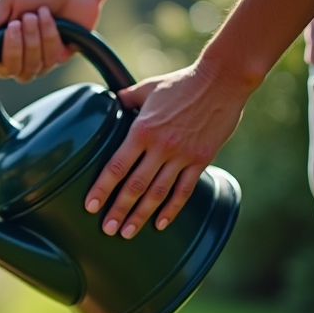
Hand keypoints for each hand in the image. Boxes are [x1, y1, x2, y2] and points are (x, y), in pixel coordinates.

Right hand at [0, 0, 100, 82]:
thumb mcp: (8, 2)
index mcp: (0, 46)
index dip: (6, 50)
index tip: (11, 26)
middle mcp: (18, 58)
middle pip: (14, 71)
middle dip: (23, 43)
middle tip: (27, 17)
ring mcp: (39, 62)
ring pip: (33, 66)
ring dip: (37, 37)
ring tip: (40, 13)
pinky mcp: (58, 59)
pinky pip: (51, 58)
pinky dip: (51, 34)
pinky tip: (51, 18)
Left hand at [85, 62, 250, 237]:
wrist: (222, 79)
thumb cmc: (182, 82)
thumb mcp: (148, 88)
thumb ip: (127, 98)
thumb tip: (112, 100)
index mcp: (142, 130)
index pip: (117, 166)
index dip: (102, 188)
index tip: (91, 206)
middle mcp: (160, 147)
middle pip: (134, 186)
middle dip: (118, 210)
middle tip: (106, 229)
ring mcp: (182, 155)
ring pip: (157, 193)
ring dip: (141, 216)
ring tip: (127, 233)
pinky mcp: (201, 159)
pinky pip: (184, 190)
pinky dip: (171, 210)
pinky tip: (160, 224)